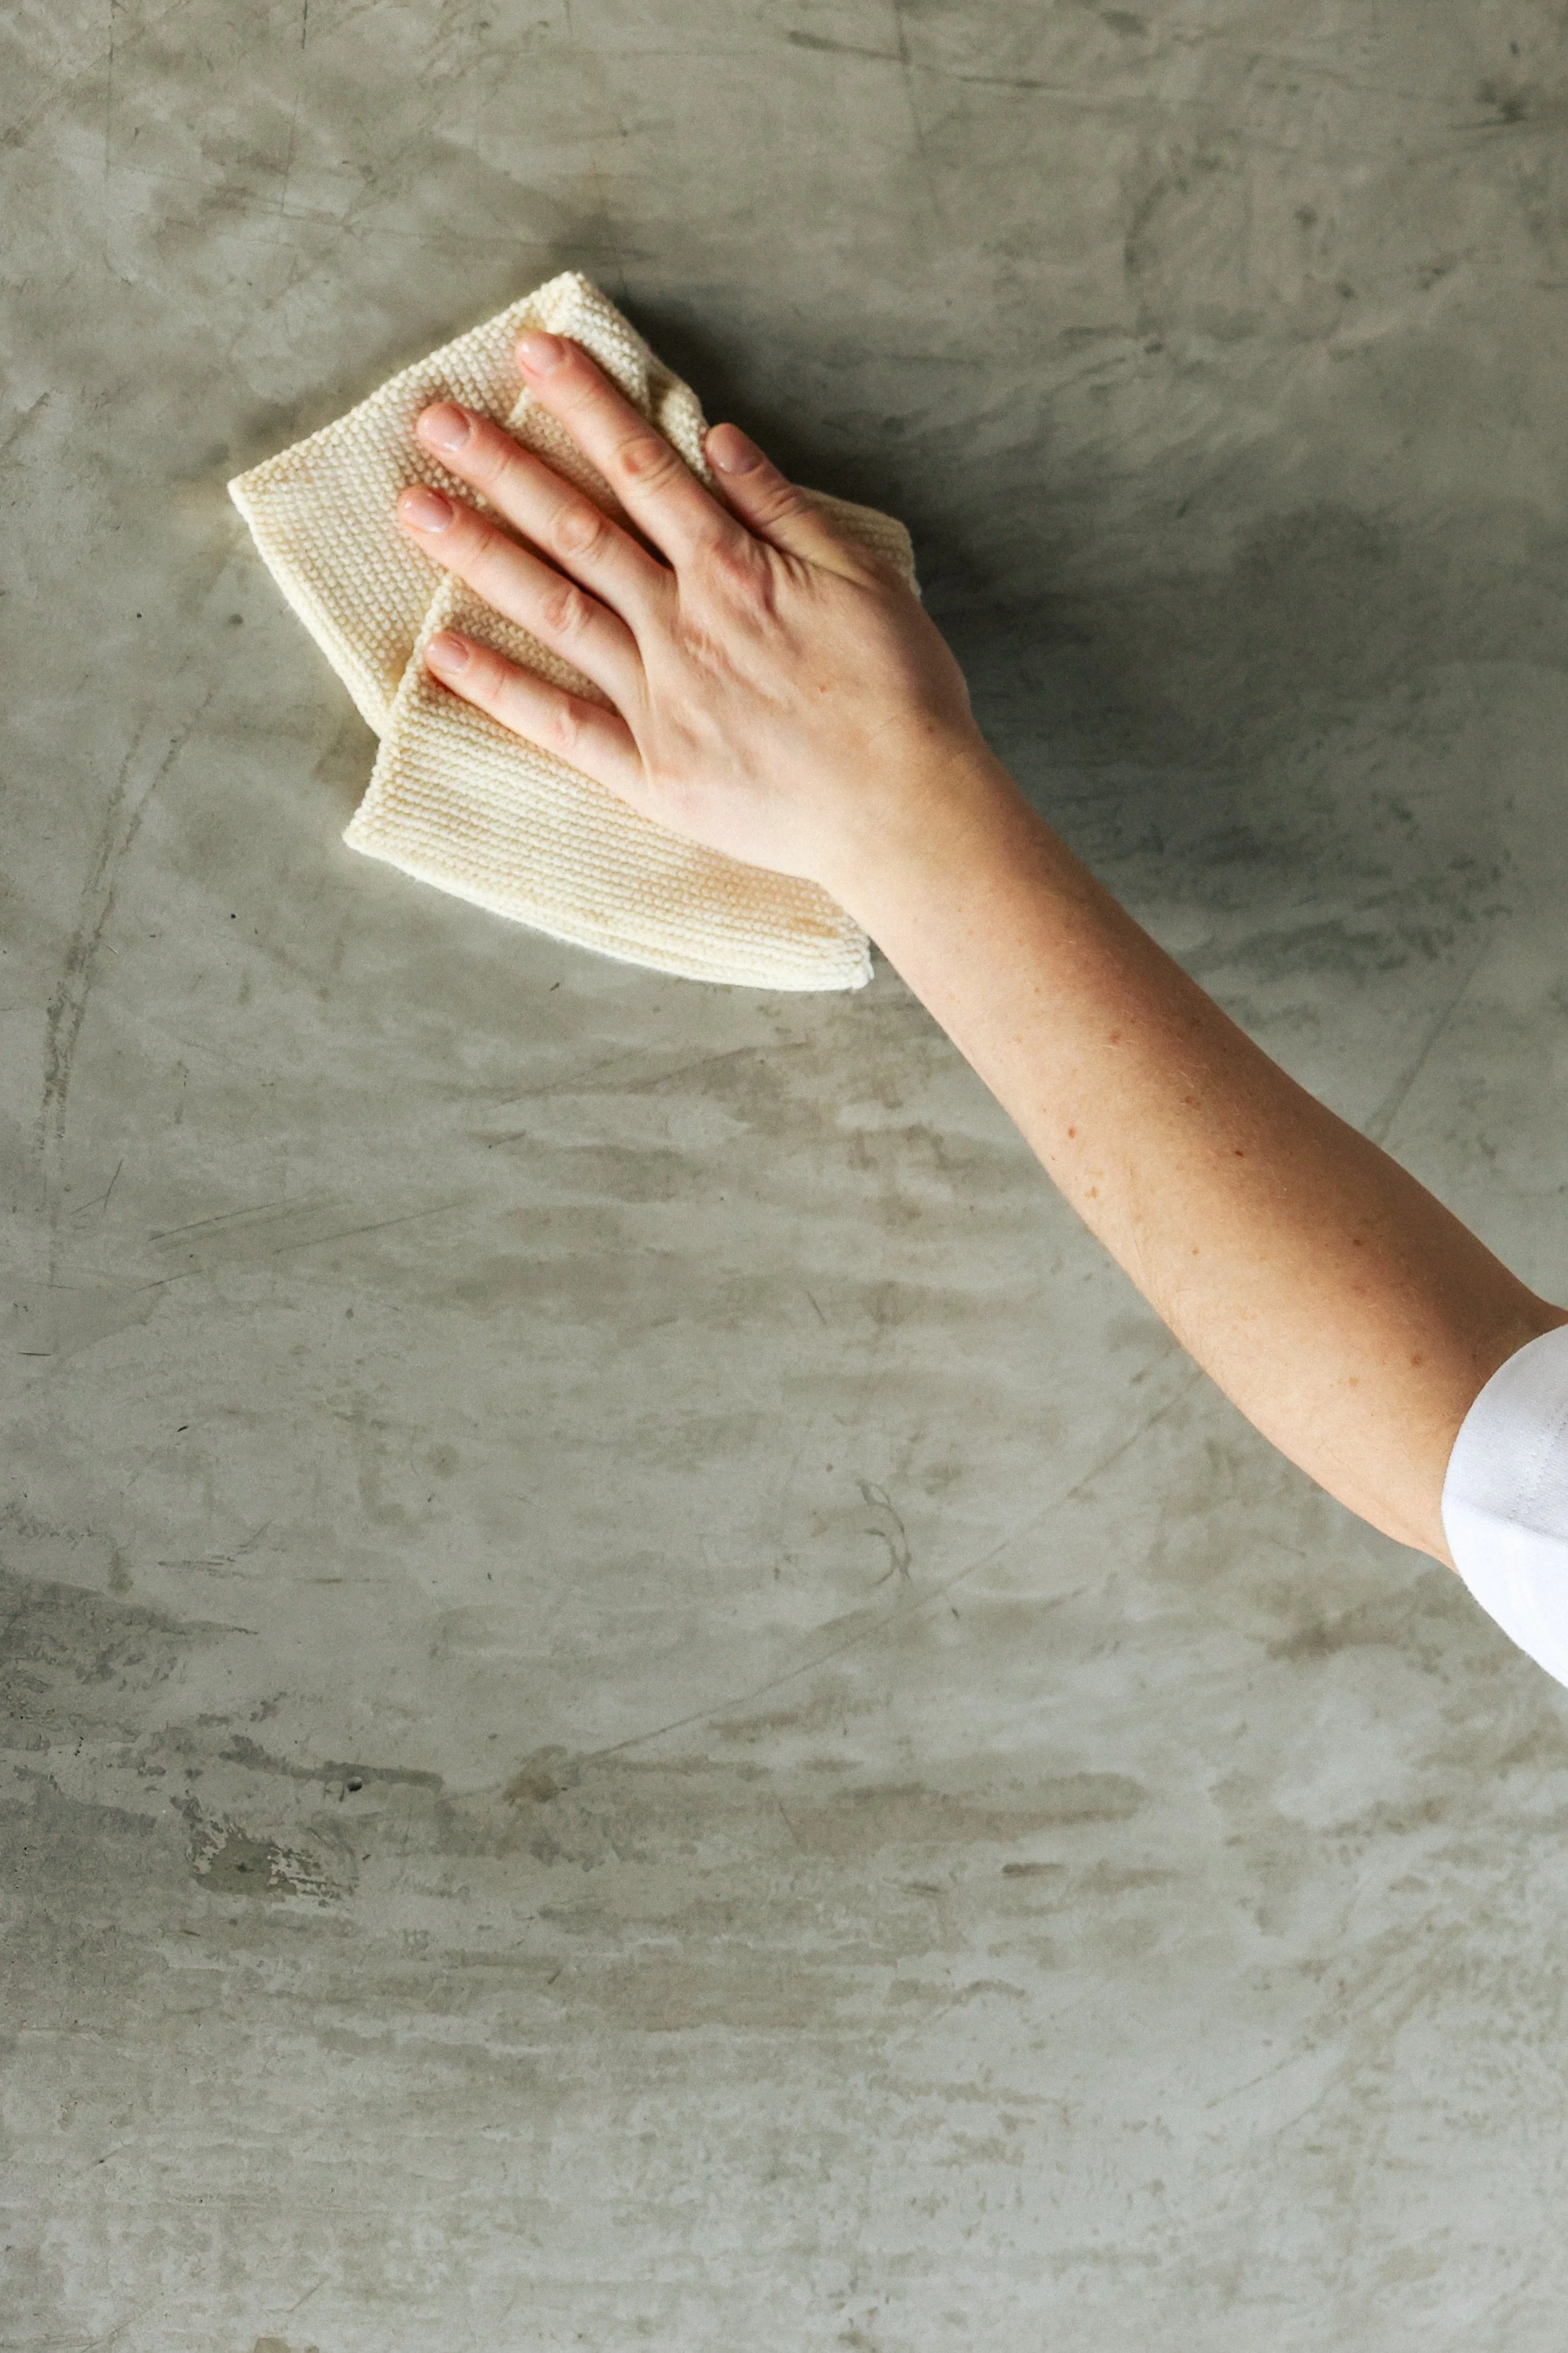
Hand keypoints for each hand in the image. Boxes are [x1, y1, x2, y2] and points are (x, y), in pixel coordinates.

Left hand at [395, 331, 1007, 904]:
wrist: (906, 810)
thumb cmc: (901, 693)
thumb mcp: (863, 575)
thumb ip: (782, 506)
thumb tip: (717, 438)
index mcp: (735, 568)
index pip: (643, 466)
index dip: (584, 404)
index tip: (531, 354)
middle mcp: (682, 622)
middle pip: (578, 527)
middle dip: (503, 466)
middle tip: (434, 420)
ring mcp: (658, 698)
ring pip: (554, 608)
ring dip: (480, 554)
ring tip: (414, 507)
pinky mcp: (649, 772)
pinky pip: (560, 724)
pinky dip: (499, 687)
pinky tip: (440, 651)